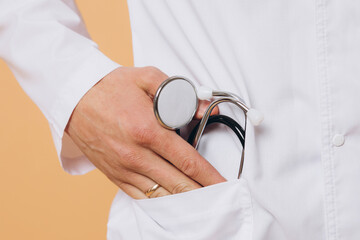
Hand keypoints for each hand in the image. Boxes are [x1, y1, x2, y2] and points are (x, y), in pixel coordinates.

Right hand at [66, 66, 224, 198]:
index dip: (210, 176)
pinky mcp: (114, 174)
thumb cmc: (110, 88)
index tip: (223, 184)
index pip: (188, 161)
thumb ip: (180, 92)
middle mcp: (137, 154)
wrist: (74, 98)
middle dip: (202, 193)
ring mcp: (124, 168)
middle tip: (218, 198)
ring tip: (200, 203)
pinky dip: (159, 203)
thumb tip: (205, 109)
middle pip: (178, 183)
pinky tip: (172, 203)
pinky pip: (140, 197)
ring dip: (183, 201)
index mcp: (148, 129)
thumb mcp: (147, 77)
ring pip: (160, 195)